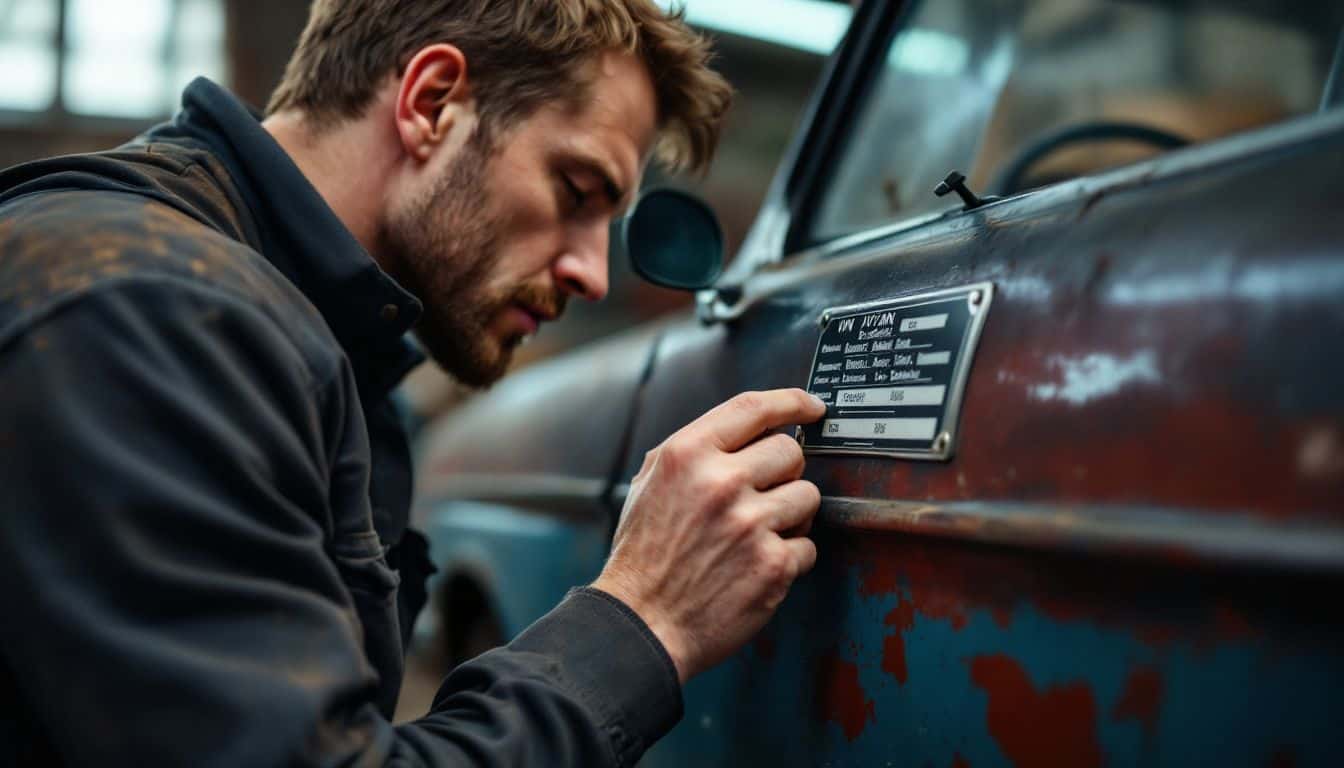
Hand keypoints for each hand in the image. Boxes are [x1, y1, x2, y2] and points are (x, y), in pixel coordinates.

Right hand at [592, 389, 826, 681]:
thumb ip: (697, 451)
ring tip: (755, 535)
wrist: (641, 623)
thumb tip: (748, 428)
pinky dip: (788, 558)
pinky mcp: (772, 565)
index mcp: (688, 455)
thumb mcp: (651, 483)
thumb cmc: (644, 556)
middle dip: (783, 473)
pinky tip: (755, 566)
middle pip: (791, 452)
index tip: (810, 407)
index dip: (791, 402)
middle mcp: (721, 483)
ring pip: (808, 496)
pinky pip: (807, 546)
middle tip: (761, 496)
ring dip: (790, 515)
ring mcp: (750, 524)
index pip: (754, 408)